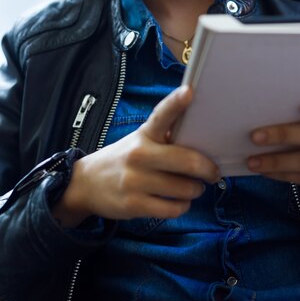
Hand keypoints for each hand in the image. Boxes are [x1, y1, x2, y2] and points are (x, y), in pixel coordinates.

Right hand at [53, 86, 219, 226]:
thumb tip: (201, 136)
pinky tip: (179, 201)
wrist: (86, 184)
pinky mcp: (134, 205)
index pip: (162, 115)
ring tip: (193, 187)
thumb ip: (166, 137)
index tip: (190, 91)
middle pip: (187, 161)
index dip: (176, 103)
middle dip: (208, 169)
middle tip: (213, 172)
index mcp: (145, 134)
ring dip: (196, 190)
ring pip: (184, 189)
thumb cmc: (125, 158)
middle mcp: (139, 154)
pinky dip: (182, 206)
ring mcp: (135, 180)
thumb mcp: (141, 140)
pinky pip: (173, 209)